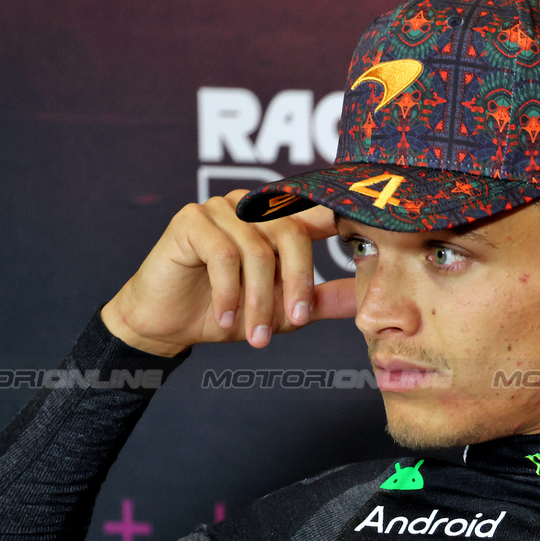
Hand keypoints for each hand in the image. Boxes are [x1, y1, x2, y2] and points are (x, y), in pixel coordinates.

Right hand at [101, 190, 356, 356]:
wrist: (168, 324)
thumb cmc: (227, 312)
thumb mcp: (283, 311)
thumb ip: (321, 300)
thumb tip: (368, 299)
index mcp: (277, 220)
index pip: (317, 214)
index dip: (343, 221)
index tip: (371, 236)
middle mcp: (252, 206)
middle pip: (292, 234)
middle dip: (294, 285)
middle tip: (291, 323)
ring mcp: (220, 207)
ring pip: (257, 250)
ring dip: (258, 299)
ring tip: (253, 335)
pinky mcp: (190, 219)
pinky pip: (223, 255)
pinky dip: (228, 292)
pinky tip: (225, 317)